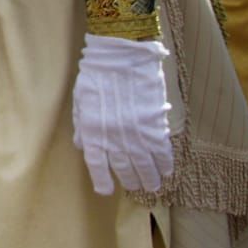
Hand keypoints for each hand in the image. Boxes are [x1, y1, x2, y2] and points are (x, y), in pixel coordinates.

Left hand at [71, 35, 173, 194]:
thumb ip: (82, 127)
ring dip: (150, 177)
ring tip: (154, 185)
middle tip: (136, 187)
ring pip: (145, 164)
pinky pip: (161, 151)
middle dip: (130, 180)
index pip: (96, 165)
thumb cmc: (95, 77)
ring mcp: (135, 134)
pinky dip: (165, 163)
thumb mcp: (80, 102)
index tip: (106, 190)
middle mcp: (113, 138)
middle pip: (123, 168)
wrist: (121, 58)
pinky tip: (167, 170)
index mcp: (92, 132)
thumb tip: (82, 146)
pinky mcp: (154, 125)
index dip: (101, 180)